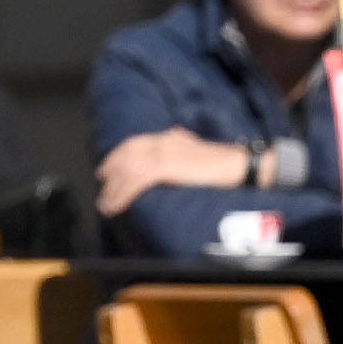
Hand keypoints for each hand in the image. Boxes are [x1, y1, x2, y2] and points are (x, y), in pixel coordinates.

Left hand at [96, 127, 256, 217]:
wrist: (240, 166)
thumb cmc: (225, 164)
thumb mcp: (198, 151)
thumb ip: (183, 146)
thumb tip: (174, 140)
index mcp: (170, 138)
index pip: (135, 143)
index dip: (118, 156)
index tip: (107, 170)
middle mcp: (163, 142)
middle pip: (127, 155)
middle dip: (112, 173)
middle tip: (103, 191)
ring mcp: (164, 153)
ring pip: (128, 170)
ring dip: (114, 189)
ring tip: (106, 205)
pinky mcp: (166, 166)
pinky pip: (136, 181)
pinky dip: (122, 194)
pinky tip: (116, 205)